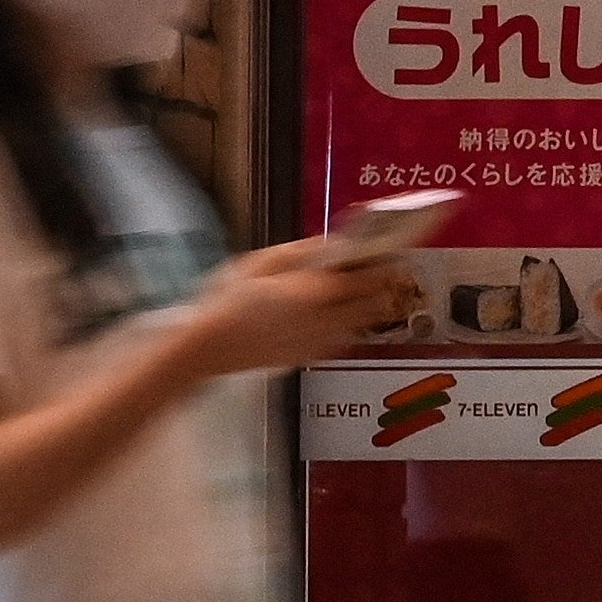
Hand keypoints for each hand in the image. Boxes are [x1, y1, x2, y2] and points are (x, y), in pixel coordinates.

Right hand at [176, 236, 423, 378]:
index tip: (393, 255)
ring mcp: (318, 343)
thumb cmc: (228, 301)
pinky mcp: (307, 358)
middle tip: (383, 275)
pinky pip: (340, 341)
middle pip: (374, 306)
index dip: (386, 265)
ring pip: (360, 325)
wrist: (208, 347)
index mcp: (316, 292)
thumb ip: (302, 252)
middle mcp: (325, 320)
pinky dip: (346, 328)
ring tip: (359, 295)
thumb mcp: (261, 262)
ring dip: (367, 310)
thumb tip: (331, 244)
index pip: (369, 279)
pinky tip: (332, 318)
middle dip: (384, 289)